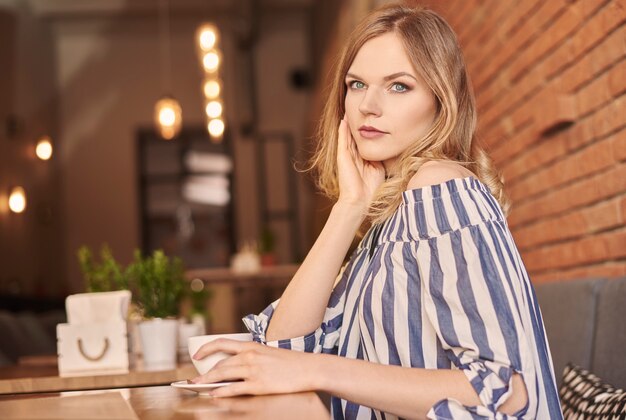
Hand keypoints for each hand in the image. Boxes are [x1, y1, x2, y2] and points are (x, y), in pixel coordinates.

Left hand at [191, 338, 317, 396]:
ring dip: (207, 382)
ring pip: (223, 375)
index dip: (206, 349)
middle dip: (204, 373)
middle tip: (194, 380)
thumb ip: (251, 356)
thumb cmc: (290, 362)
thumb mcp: (267, 352)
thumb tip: (235, 365)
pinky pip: (234, 388)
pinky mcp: (258, 385)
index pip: (221, 343)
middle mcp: (249, 356)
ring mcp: (253, 371)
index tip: (196, 356)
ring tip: (198, 387)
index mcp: (251, 346)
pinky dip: (221, 392)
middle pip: (219, 364)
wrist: (307, 368)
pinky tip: (214, 394)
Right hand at [336, 118, 384, 207]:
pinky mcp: (342, 157)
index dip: (366, 133)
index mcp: (362, 160)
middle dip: (356, 126)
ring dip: (348, 125)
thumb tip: (388, 149)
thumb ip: (380, 159)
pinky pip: (342, 140)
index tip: (371, 122)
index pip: (363, 143)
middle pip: (354, 138)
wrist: (360, 200)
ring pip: (347, 137)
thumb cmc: (371, 189)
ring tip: (348, 111)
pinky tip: (344, 120)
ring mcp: (347, 157)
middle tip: (358, 113)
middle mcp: (353, 157)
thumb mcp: (379, 169)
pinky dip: (343, 130)